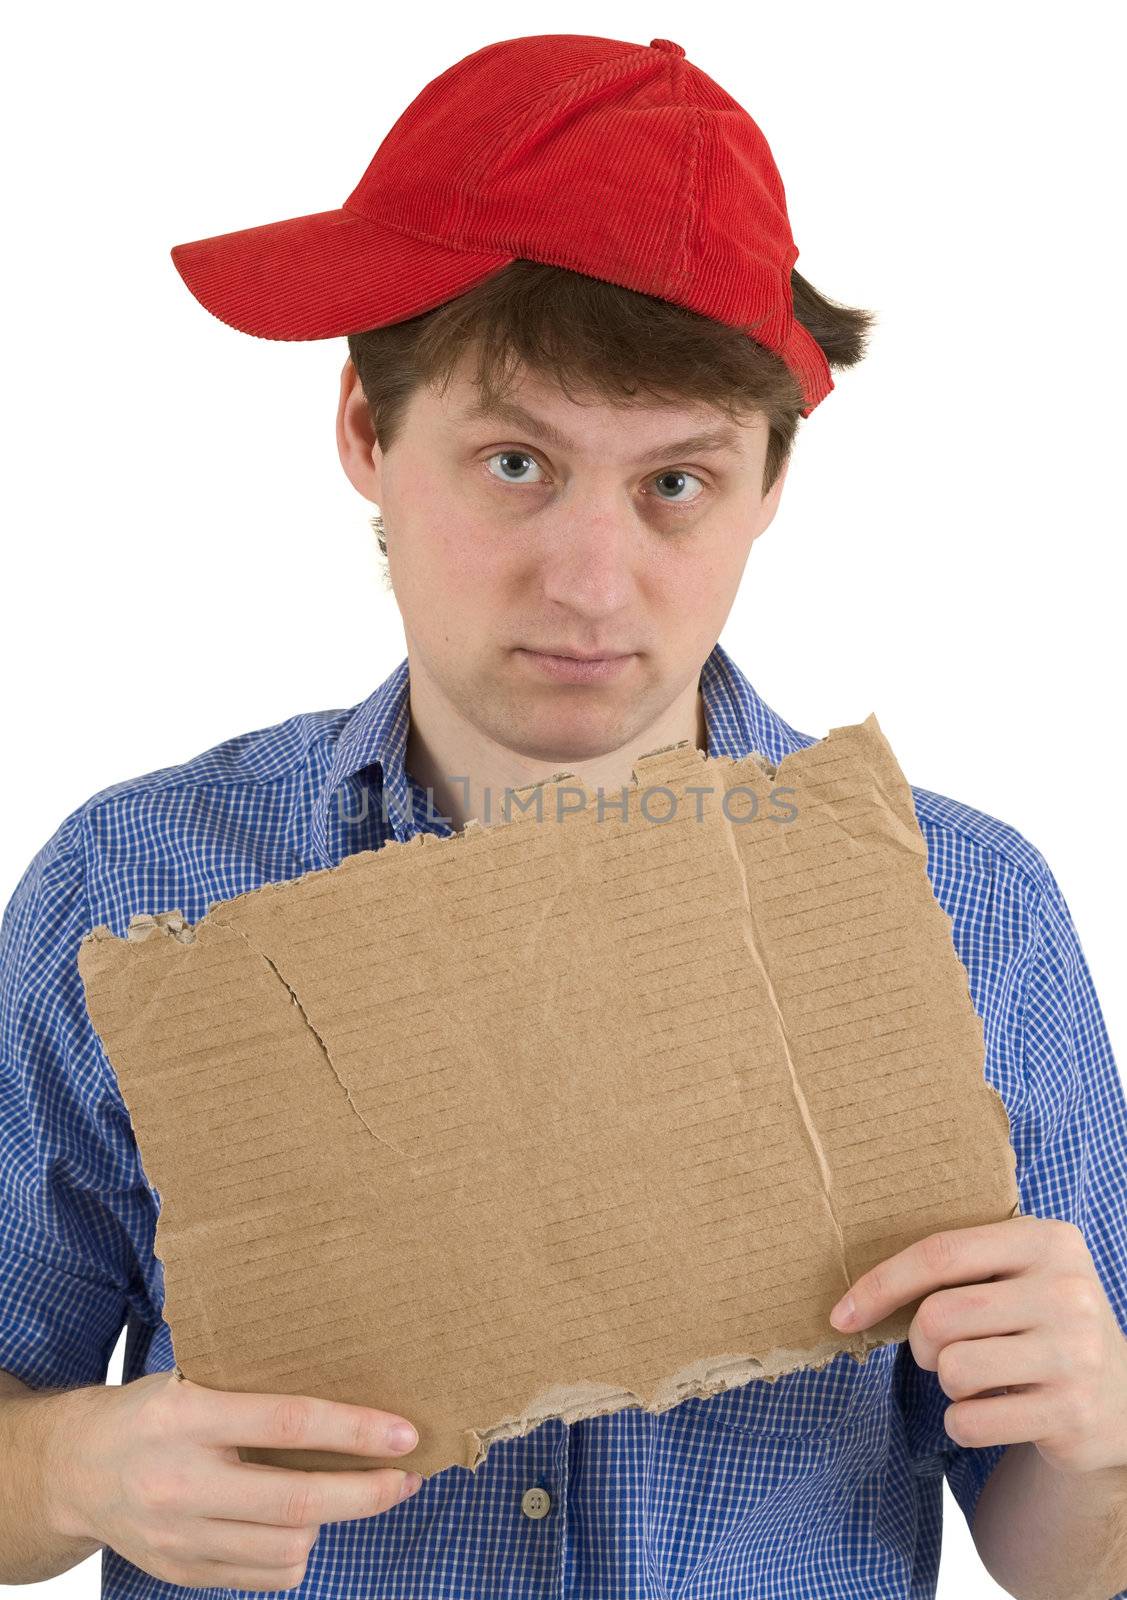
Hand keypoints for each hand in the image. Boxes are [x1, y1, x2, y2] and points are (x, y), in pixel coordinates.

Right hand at [43, 1369, 422, 1590]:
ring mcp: (179, 1537)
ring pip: (288, 1546)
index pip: (289, 1423)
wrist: (75, 1470)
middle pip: (297, 1500)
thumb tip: (348, 1387)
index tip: (403, 1433)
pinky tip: (300, 1522)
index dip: (355, 1429)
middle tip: (408, 1477)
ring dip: (333, 1521)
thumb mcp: (192, 1380)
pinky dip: (296, 1552)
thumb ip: (253, 1389)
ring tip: (351, 1492)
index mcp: (187, 1417)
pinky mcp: (182, 1572)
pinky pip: (264, 1574)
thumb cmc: (151, 1412)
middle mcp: (181, 1482)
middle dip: (367, 1492)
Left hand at [828, 1216, 1126, 1474]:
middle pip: (940, 1316)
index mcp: (1046, 1240)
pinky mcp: (1074, 1412)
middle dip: (922, 1343)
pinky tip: (996, 1413)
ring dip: (948, 1384)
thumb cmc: (1039, 1324)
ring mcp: (1077, 1353)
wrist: (1121, 1397)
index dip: (880, 1285)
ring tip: (982, 1380)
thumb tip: (852, 1296)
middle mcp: (1069, 1291)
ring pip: (953, 1370)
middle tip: (944, 1352)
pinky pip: (971, 1421)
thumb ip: (956, 1267)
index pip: (940, 1254)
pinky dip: (963, 1423)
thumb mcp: (1016, 1275)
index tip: (841, 1315)